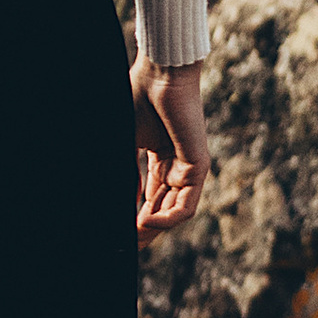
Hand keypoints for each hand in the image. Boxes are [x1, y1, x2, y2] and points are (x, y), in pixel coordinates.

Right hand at [131, 55, 209, 245]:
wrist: (160, 73)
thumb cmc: (140, 97)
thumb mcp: (125, 142)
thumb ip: (124, 172)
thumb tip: (120, 200)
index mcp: (161, 160)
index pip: (150, 200)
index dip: (135, 219)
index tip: (119, 234)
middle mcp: (177, 166)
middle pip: (162, 211)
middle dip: (143, 231)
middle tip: (124, 243)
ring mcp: (189, 168)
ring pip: (173, 213)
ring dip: (152, 229)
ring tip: (132, 234)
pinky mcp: (198, 167)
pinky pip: (186, 207)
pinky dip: (166, 219)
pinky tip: (144, 219)